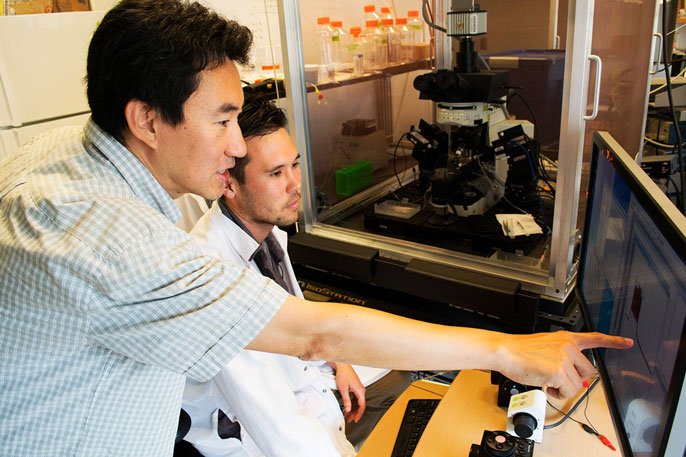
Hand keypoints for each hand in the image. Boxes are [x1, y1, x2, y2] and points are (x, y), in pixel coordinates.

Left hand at [329, 362, 365, 422]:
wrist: (342, 366)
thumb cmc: (343, 374)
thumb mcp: (343, 390)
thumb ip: (346, 401)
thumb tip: (348, 409)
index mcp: (360, 391)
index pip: (362, 406)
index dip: (359, 414)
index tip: (355, 419)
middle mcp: (361, 390)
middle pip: (360, 405)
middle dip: (355, 413)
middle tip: (350, 419)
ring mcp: (358, 389)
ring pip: (357, 402)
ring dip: (353, 409)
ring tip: (347, 415)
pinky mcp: (355, 388)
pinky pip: (355, 398)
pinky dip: (352, 404)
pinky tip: (347, 408)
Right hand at [496, 331, 632, 399]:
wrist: (505, 351)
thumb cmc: (519, 351)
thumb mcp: (545, 346)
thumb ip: (561, 355)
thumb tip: (570, 375)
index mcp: (565, 338)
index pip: (594, 338)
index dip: (613, 341)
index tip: (627, 342)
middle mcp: (568, 346)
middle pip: (588, 372)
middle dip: (574, 379)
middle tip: (557, 378)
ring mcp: (565, 358)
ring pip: (577, 385)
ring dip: (563, 387)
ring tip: (546, 379)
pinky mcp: (559, 372)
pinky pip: (568, 392)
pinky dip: (557, 393)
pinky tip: (545, 384)